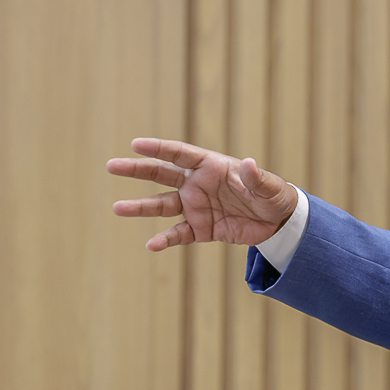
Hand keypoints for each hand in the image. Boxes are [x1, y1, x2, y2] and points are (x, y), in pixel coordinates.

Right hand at [107, 137, 298, 250]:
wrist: (278, 222)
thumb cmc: (273, 196)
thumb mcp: (269, 186)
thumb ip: (256, 177)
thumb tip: (249, 163)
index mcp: (211, 166)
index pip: (179, 154)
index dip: (158, 148)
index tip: (136, 144)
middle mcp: (197, 184)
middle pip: (162, 174)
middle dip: (137, 169)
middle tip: (112, 166)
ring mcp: (196, 206)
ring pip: (162, 205)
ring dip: (141, 207)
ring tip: (117, 208)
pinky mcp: (200, 229)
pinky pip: (178, 234)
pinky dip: (165, 239)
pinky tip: (152, 244)